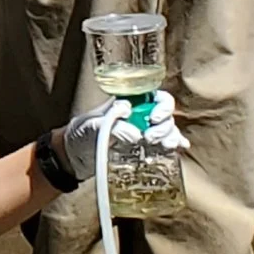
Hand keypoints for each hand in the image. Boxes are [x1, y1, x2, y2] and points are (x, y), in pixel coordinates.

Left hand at [57, 90, 186, 182]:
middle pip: (164, 114)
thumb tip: (136, 134)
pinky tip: (180, 148)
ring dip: (171, 136)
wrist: (73, 157)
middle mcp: (138, 115)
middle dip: (164, 125)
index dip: (161, 105)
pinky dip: (175, 144)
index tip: (154, 117)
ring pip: (168, 129)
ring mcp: (142, 131)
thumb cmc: (80, 135)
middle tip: (149, 138)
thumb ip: (113, 127)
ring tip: (166, 146)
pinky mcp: (143, 148)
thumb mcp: (93, 128)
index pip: (153, 97)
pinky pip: (164, 144)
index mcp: (127, 103)